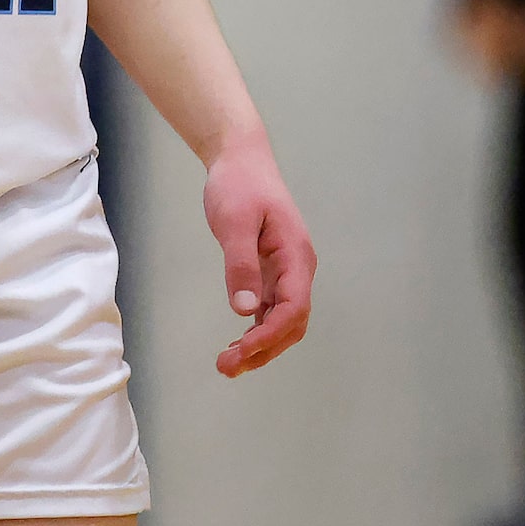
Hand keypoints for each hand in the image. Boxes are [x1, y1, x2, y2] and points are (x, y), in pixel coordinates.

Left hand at [201, 134, 314, 378]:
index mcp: (296, 256)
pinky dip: (256, 329)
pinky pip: (270, 309)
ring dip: (260, 344)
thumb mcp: (234, 221)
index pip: (293, 308)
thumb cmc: (238, 184)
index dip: (271, 336)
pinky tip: (237, 343)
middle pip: (291, 322)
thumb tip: (245, 309)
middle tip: (227, 367)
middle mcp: (297, 268)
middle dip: (264, 349)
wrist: (240, 158)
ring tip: (227, 364)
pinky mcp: (271, 270)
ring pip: (281, 319)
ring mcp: (285, 271)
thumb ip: (240, 264)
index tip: (242, 352)